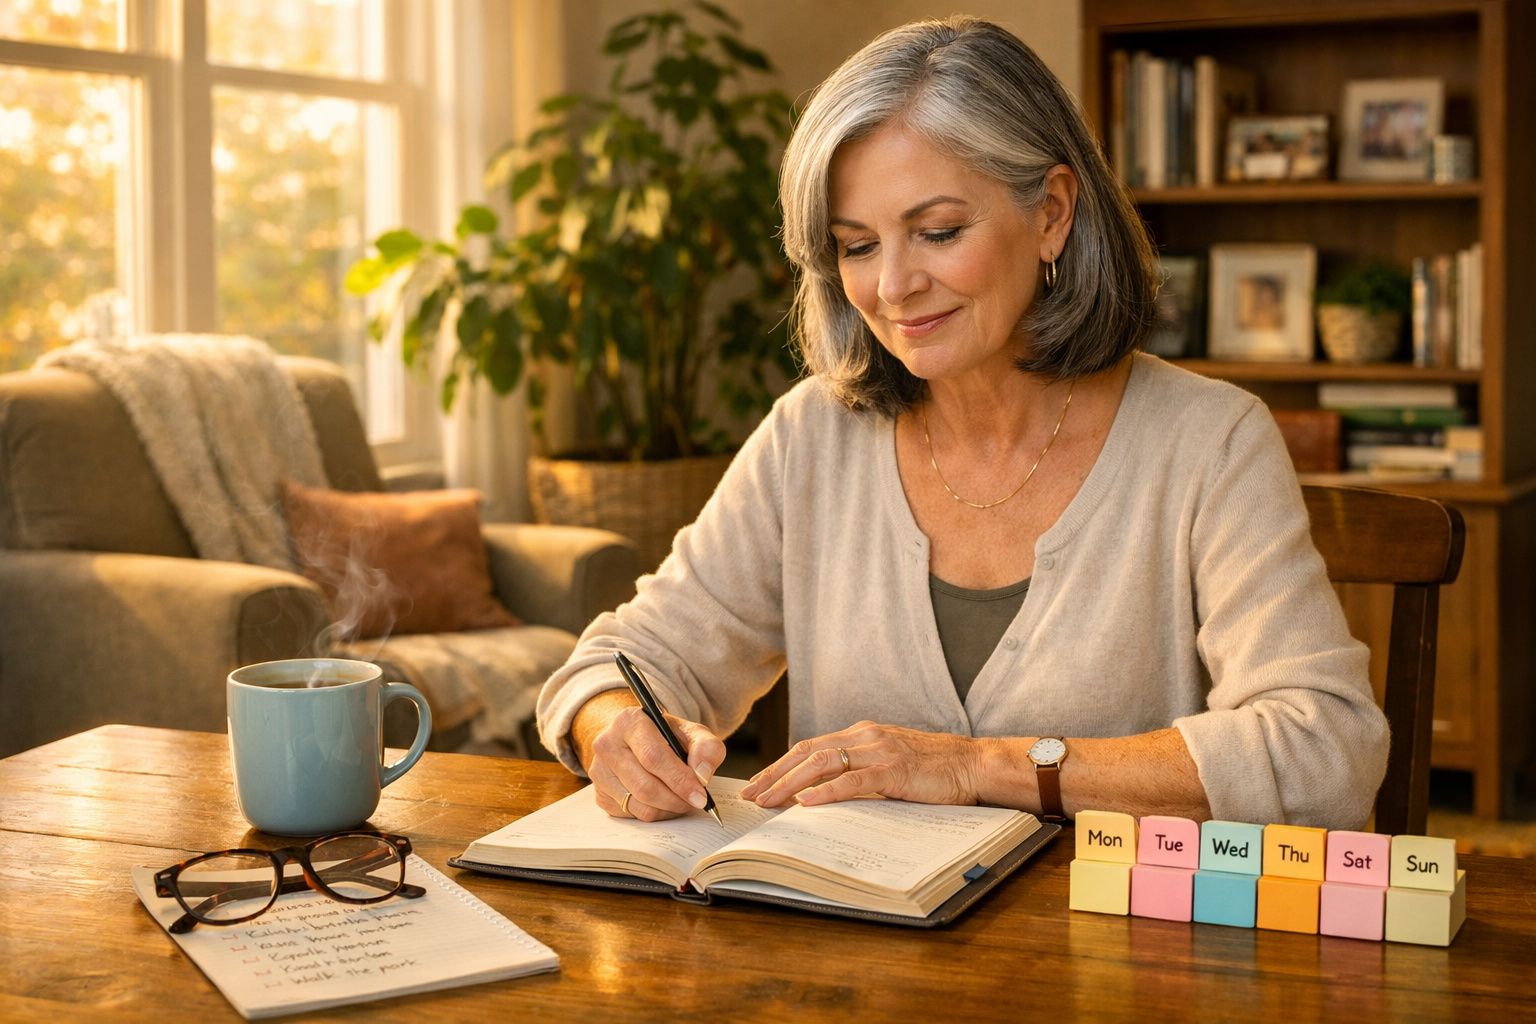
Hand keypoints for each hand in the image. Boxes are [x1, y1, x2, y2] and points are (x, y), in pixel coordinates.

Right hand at [574, 691, 725, 821]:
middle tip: (695, 801)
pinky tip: (662, 801)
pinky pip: (631, 815)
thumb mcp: (692, 733)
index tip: (700, 796)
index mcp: (629, 721)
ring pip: (639, 805)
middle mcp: (607, 744)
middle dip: (676, 799)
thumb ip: (706, 748)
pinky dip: (653, 814)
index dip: (680, 780)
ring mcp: (598, 771)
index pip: (654, 757)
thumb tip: (702, 775)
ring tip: (680, 799)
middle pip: (645, 786)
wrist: (637, 741)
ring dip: (667, 809)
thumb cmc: (666, 737)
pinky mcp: (599, 794)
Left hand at [739, 721, 981, 808]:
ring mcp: (879, 751)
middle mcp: (865, 737)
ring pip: (822, 763)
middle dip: (774, 774)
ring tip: (768, 801)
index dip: (780, 766)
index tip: (758, 784)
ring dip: (789, 783)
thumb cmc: (934, 770)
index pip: (810, 747)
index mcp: (861, 735)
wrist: (973, 764)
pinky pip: (853, 780)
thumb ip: (861, 773)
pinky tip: (806, 802)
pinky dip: (826, 791)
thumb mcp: (889, 764)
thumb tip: (825, 796)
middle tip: (750, 796)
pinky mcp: (894, 770)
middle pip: (807, 751)